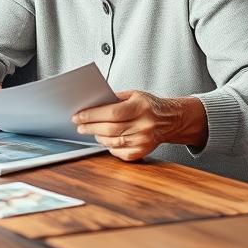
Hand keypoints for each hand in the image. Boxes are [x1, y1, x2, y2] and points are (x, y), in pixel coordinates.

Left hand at [72, 90, 207, 161]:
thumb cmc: (148, 105)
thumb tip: (90, 105)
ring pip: (112, 142)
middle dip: (90, 127)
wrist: (169, 120)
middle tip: (79, 126)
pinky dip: (109, 147)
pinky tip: (105, 140)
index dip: (92, 115)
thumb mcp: (134, 95)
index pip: (111, 113)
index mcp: (141, 107)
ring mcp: (144, 140)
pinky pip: (120, 152)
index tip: (78, 116)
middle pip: (109, 129)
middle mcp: (144, 125)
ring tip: (91, 131)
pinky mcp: (143, 151)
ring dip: (97, 137)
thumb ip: (114, 99)